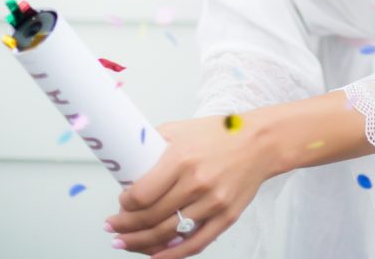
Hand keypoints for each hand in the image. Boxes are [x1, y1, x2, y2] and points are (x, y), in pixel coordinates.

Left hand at [103, 115, 270, 256]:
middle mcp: (196, 182)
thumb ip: (155, 142)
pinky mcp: (226, 217)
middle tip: (114, 227)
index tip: (120, 204)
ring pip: (167, 234)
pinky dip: (171, 256)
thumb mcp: (183, 128)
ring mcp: (212, 202)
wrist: (261, 142)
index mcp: (182, 158)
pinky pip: (194, 244)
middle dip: (126, 227)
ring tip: (125, 242)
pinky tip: (155, 256)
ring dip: (141, 243)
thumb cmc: (223, 133)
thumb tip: (128, 158)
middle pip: (150, 218)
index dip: (125, 205)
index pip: (141, 195)